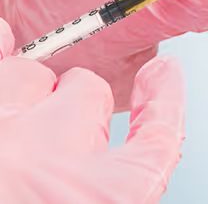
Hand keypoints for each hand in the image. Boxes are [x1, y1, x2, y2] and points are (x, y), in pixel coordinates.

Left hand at [0, 18, 185, 202]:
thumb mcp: (96, 200)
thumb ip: (120, 178)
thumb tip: (144, 120)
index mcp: (105, 199)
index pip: (160, 135)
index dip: (165, 102)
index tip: (164, 80)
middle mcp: (53, 163)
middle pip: (86, 94)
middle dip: (72, 108)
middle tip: (49, 144)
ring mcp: (4, 140)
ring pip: (28, 76)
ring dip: (23, 92)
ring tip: (10, 132)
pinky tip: (2, 44)